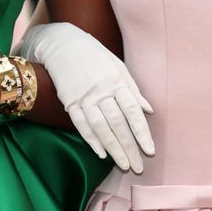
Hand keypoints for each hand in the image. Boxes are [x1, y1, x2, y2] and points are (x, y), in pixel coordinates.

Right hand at [19, 22, 153, 172]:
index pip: (132, 111)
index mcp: (116, 80)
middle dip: (129, 147)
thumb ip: (133, 89)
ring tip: (123, 165)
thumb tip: (149, 110)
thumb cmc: (94, 54)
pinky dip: (91, 140)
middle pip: (118, 124)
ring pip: (100, 127)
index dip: (142, 133)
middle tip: (138, 167)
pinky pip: (81, 124)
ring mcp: (83, 96)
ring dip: (113, 148)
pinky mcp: (69, 101)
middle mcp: (101, 90)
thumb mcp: (118, 66)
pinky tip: (101, 153)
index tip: (149, 151)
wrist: (62, 43)